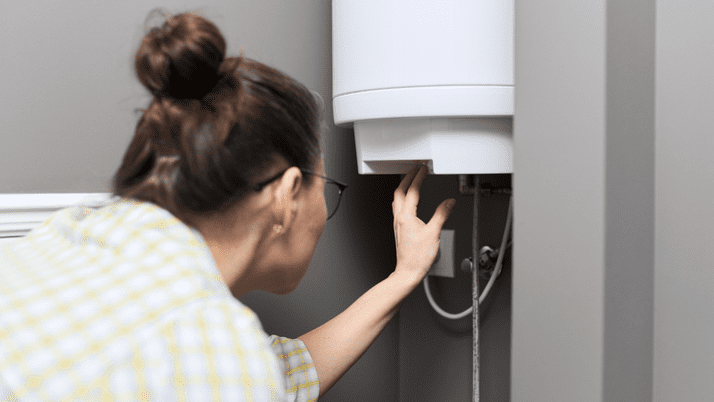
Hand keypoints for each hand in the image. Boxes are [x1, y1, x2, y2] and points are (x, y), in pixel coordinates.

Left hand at [391, 165, 455, 285]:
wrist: (408, 271)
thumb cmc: (418, 257)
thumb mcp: (434, 233)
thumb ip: (441, 214)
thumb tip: (449, 202)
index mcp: (406, 216)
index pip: (412, 191)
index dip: (418, 178)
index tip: (423, 169)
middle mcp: (399, 218)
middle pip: (399, 191)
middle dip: (408, 178)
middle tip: (415, 170)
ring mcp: (397, 223)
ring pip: (397, 199)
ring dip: (403, 187)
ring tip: (411, 181)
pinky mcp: (399, 229)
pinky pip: (398, 208)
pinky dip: (403, 199)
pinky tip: (409, 202)